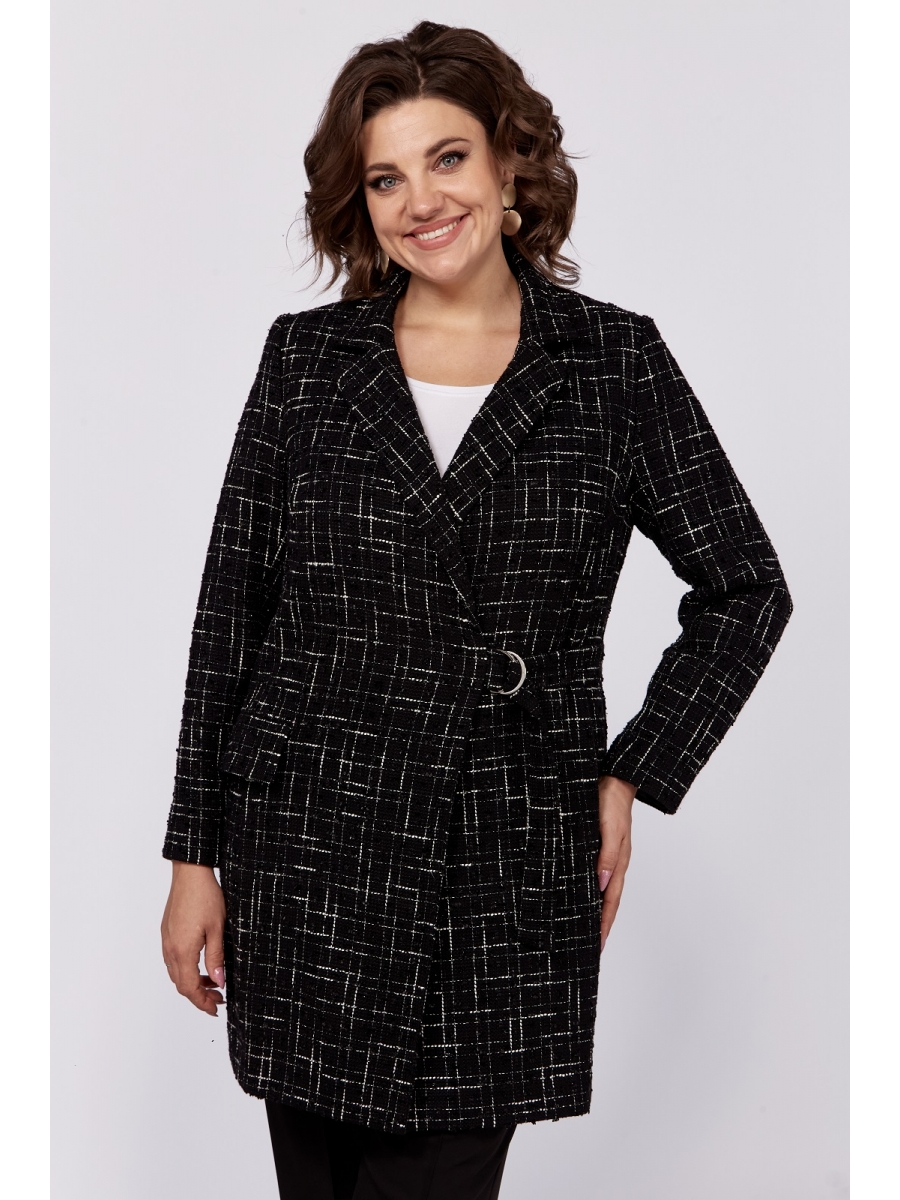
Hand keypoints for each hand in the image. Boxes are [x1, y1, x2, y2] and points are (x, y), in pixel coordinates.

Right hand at [160, 861, 226, 1015]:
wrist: (190, 873)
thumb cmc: (206, 897)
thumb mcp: (218, 929)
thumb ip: (216, 958)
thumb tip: (219, 982)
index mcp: (183, 951)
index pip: (190, 988)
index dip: (202, 1003)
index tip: (215, 1009)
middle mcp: (170, 949)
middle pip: (181, 984)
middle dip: (199, 996)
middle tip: (218, 999)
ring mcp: (167, 940)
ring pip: (177, 973)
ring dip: (193, 983)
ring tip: (213, 983)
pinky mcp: (167, 933)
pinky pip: (174, 960)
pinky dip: (187, 970)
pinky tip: (201, 965)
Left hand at [597, 775, 636, 953]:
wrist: (615, 778)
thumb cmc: (611, 803)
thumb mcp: (610, 830)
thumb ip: (607, 857)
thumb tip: (601, 884)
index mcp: (618, 864)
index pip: (609, 903)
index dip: (603, 925)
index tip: (597, 947)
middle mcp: (614, 864)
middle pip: (606, 902)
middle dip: (599, 925)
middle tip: (588, 948)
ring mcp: (607, 856)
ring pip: (600, 891)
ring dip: (594, 910)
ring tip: (582, 929)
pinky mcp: (598, 846)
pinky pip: (593, 875)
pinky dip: (588, 890)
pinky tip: (578, 894)